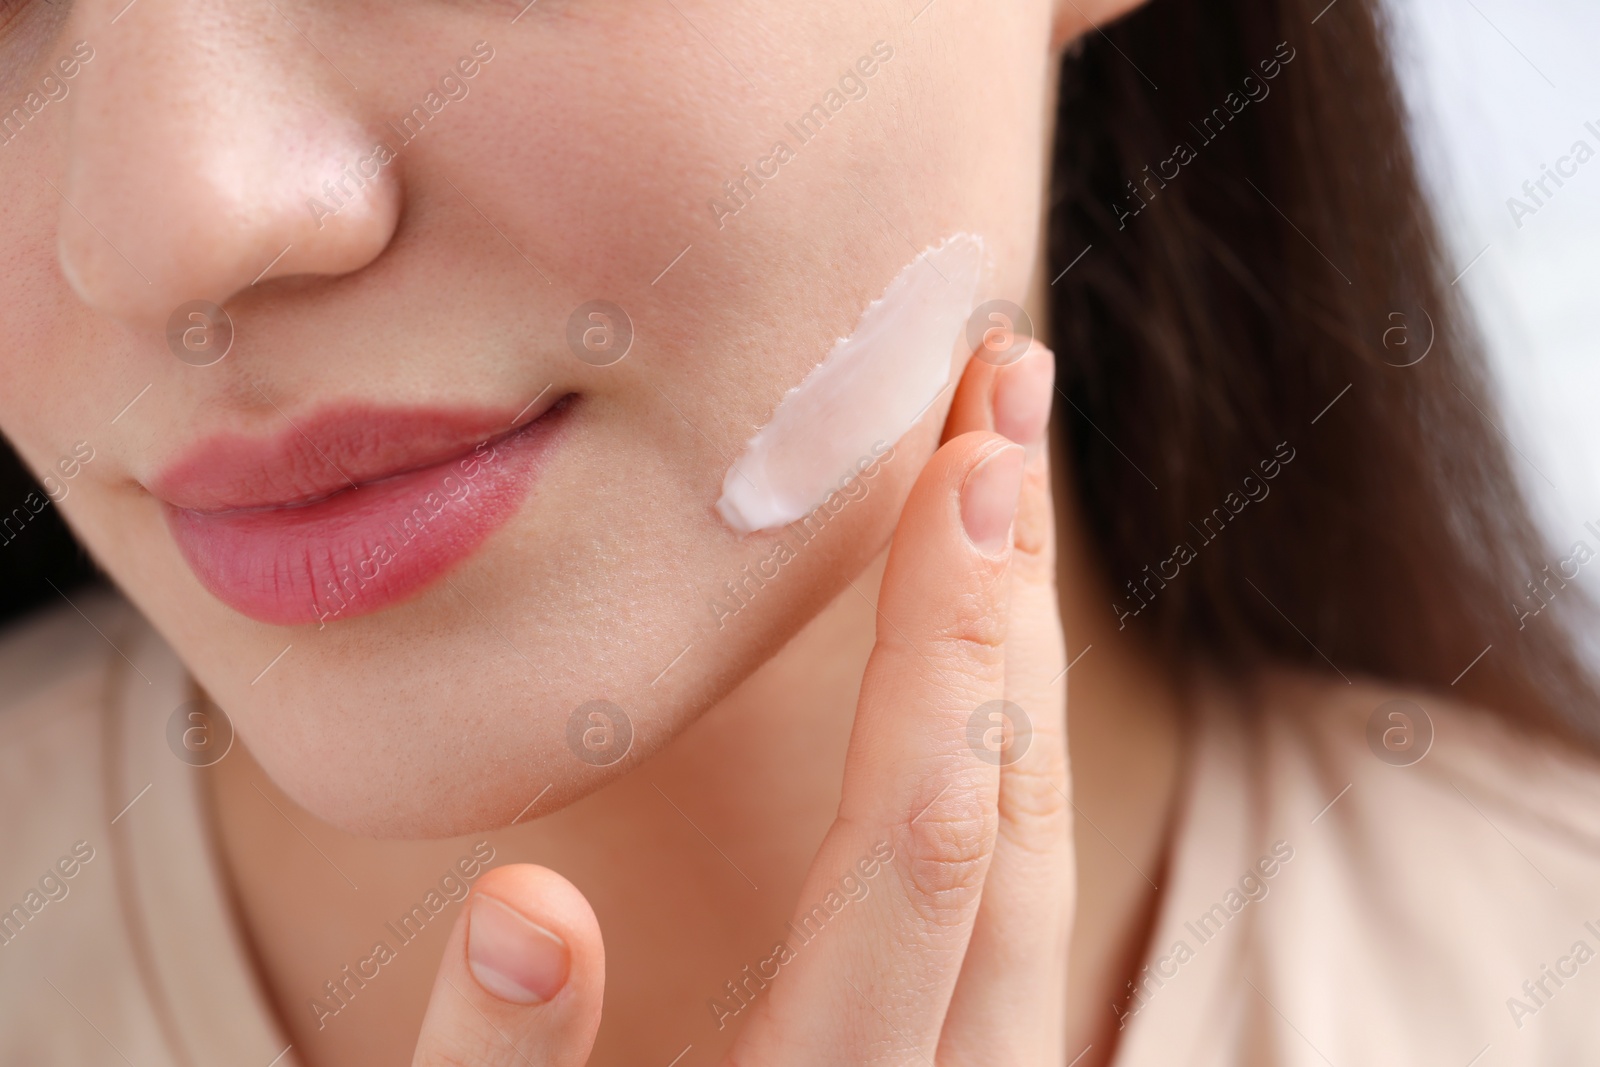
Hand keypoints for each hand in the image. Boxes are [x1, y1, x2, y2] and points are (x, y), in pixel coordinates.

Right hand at [408, 342, 1072, 1065]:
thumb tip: (525, 909)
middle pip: (1012, 811)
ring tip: (999, 467)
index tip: (970, 462)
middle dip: (1009, 585)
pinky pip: (1020, 857)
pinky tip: (976, 630)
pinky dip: (1005, 713)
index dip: (949, 646)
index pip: (921, 844)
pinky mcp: (970, 1050)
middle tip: (1009, 386)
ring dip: (1019, 636)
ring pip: (1039, 832)